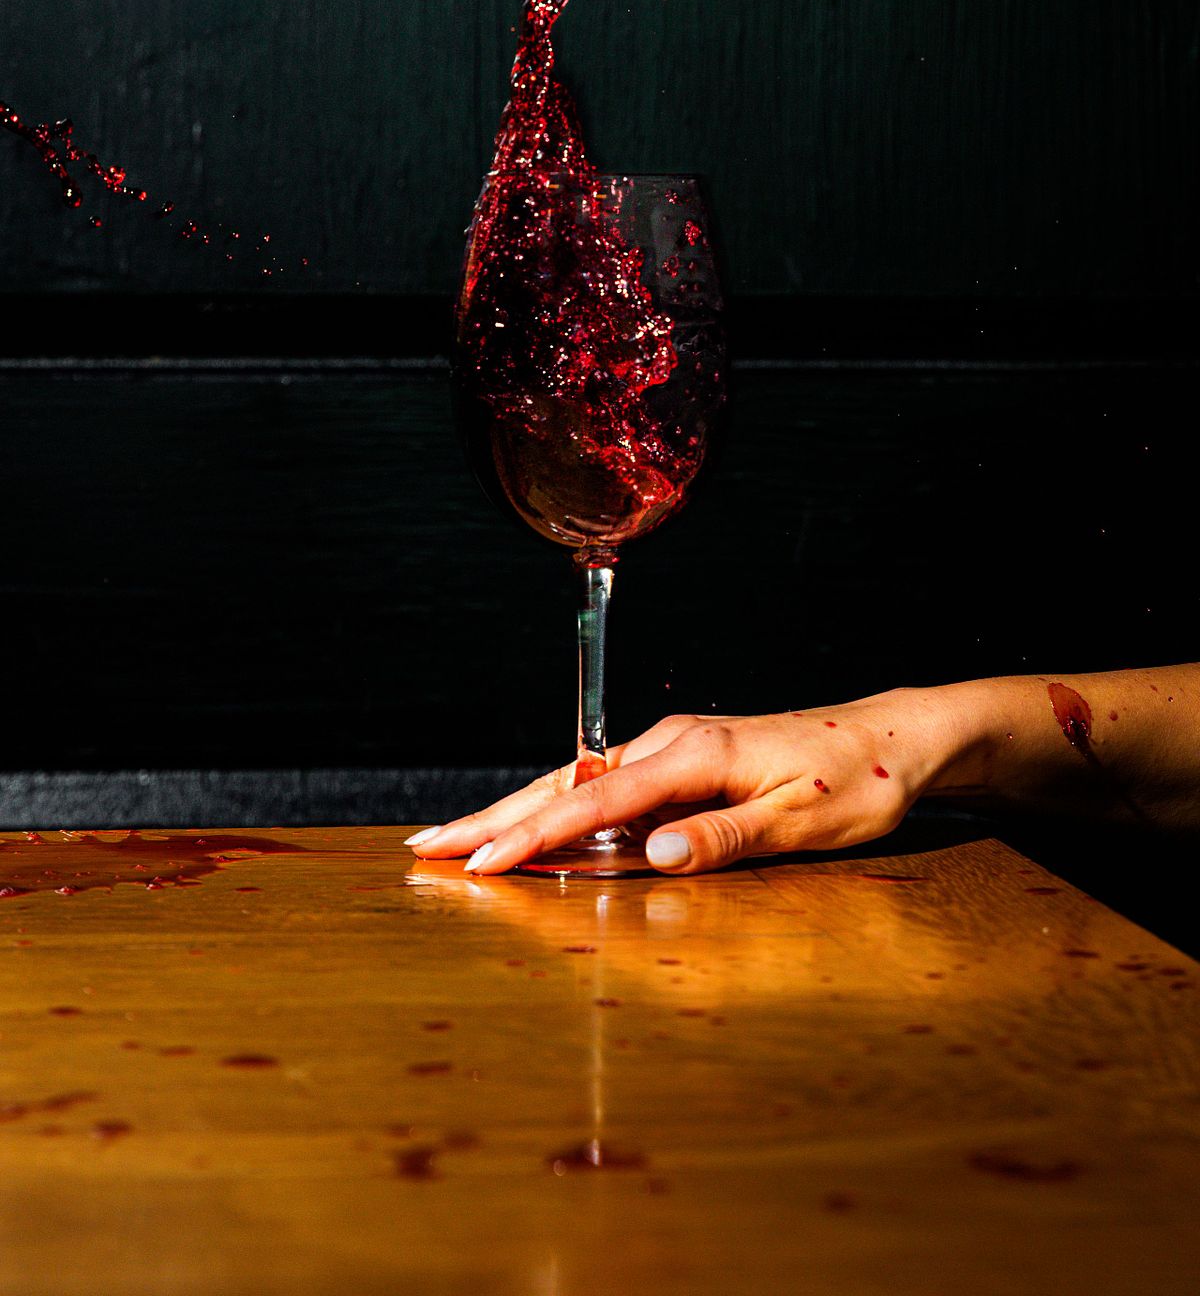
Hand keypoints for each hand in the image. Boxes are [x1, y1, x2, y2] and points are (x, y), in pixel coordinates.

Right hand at [409, 689, 953, 874]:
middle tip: (427, 846)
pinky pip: (607, 788)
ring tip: (461, 837)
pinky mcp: (687, 761)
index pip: (594, 802)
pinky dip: (558, 807)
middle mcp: (675, 743)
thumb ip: (723, 837)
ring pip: (578, 784)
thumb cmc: (859, 779)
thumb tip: (652, 856)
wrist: (899, 737)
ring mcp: (678, 749)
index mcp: (695, 754)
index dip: (533, 836)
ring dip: (516, 811)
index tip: (481, 864)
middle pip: (565, 785)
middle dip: (493, 817)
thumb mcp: (801, 818)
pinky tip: (535, 827)